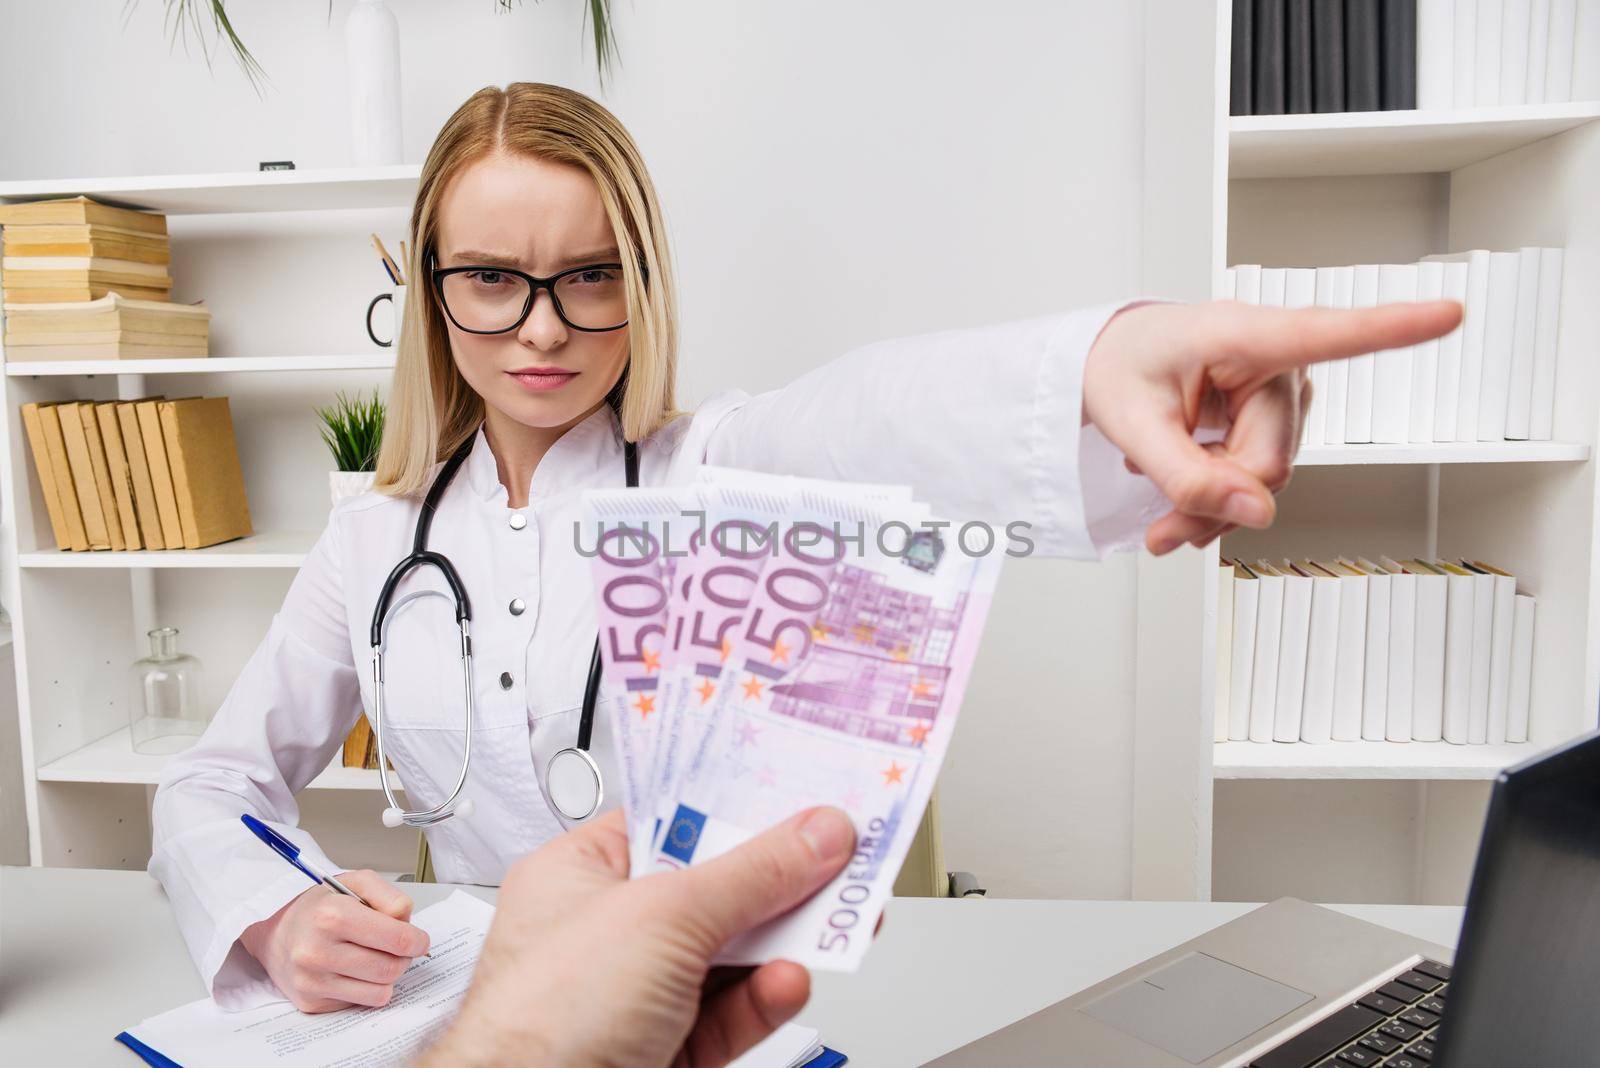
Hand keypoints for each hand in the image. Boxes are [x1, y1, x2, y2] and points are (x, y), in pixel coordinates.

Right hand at [239, 869, 430, 1011]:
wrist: (276, 934)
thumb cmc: (319, 907)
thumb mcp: (355, 883)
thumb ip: (389, 895)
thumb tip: (406, 920)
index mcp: (332, 916)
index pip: (396, 939)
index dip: (417, 940)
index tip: (419, 940)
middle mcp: (317, 951)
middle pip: (391, 968)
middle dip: (403, 958)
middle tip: (396, 947)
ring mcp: (312, 981)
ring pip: (380, 991)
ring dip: (387, 975)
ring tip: (375, 957)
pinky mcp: (311, 1002)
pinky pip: (362, 1003)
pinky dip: (367, 988)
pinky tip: (354, 971)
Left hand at [422, 807, 856, 1067]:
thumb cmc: (541, 1020)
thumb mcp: (664, 917)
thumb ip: (751, 873)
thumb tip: (815, 833)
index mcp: (578, 874)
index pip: (670, 821)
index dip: (736, 807)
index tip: (799, 797)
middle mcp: (604, 932)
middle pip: (712, 889)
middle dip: (778, 880)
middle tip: (841, 860)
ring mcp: (635, 996)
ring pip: (730, 956)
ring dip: (782, 942)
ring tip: (835, 920)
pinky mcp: (664, 1050)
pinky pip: (730, 1015)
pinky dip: (765, 999)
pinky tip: (789, 982)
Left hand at [1083, 299, 1462, 553]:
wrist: (1112, 361)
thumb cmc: (1122, 367)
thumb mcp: (1130, 425)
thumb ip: (1186, 475)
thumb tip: (1257, 516)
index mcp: (1240, 335)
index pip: (1327, 335)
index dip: (1393, 328)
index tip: (1450, 314)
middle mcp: (1277, 361)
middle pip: (1268, 462)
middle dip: (1215, 503)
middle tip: (1163, 530)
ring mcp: (1284, 393)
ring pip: (1268, 481)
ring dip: (1215, 509)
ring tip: (1165, 513)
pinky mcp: (1280, 420)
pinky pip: (1263, 480)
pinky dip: (1223, 501)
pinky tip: (1187, 495)